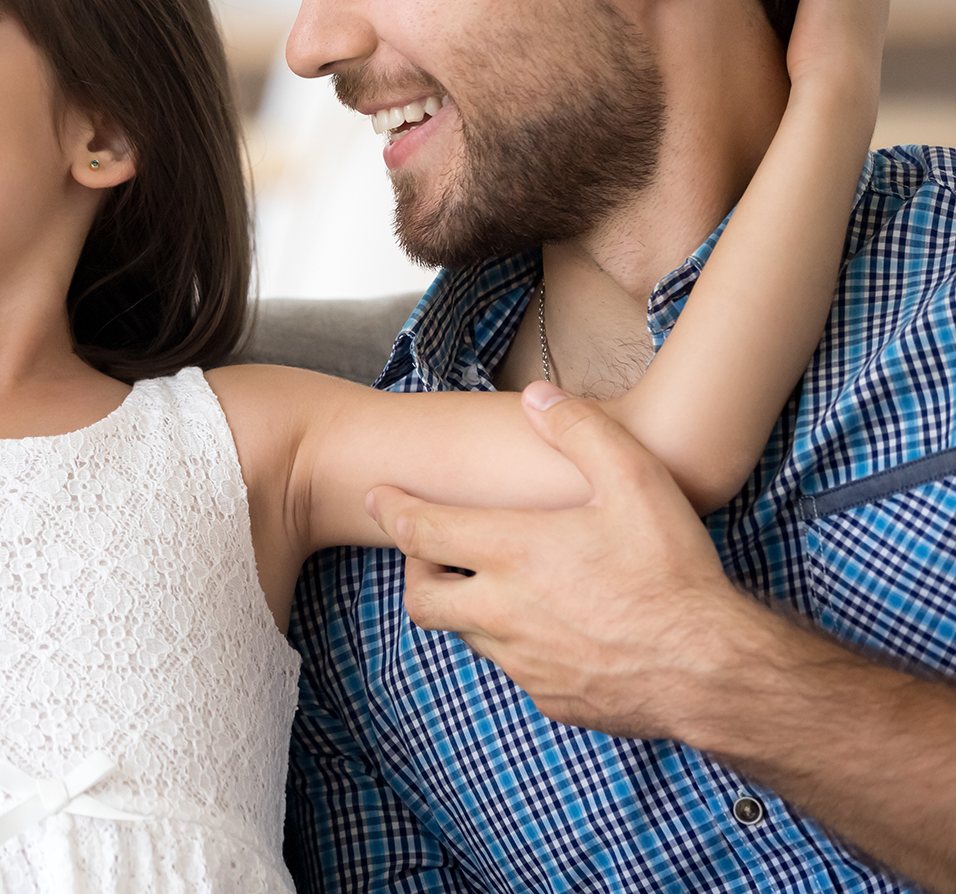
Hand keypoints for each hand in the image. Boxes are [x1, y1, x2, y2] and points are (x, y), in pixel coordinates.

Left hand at [364, 385, 765, 740]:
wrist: (713, 671)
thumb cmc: (673, 573)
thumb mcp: (636, 480)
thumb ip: (580, 430)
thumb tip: (537, 396)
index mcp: (511, 553)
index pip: (419, 530)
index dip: (391, 508)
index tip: (379, 496)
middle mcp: (501, 611)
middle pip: (420, 596)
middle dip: (415, 570)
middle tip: (434, 551)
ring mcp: (522, 661)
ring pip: (465, 633)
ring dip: (468, 606)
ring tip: (499, 582)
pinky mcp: (548, 697)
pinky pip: (513, 667)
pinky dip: (515, 643)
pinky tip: (551, 625)